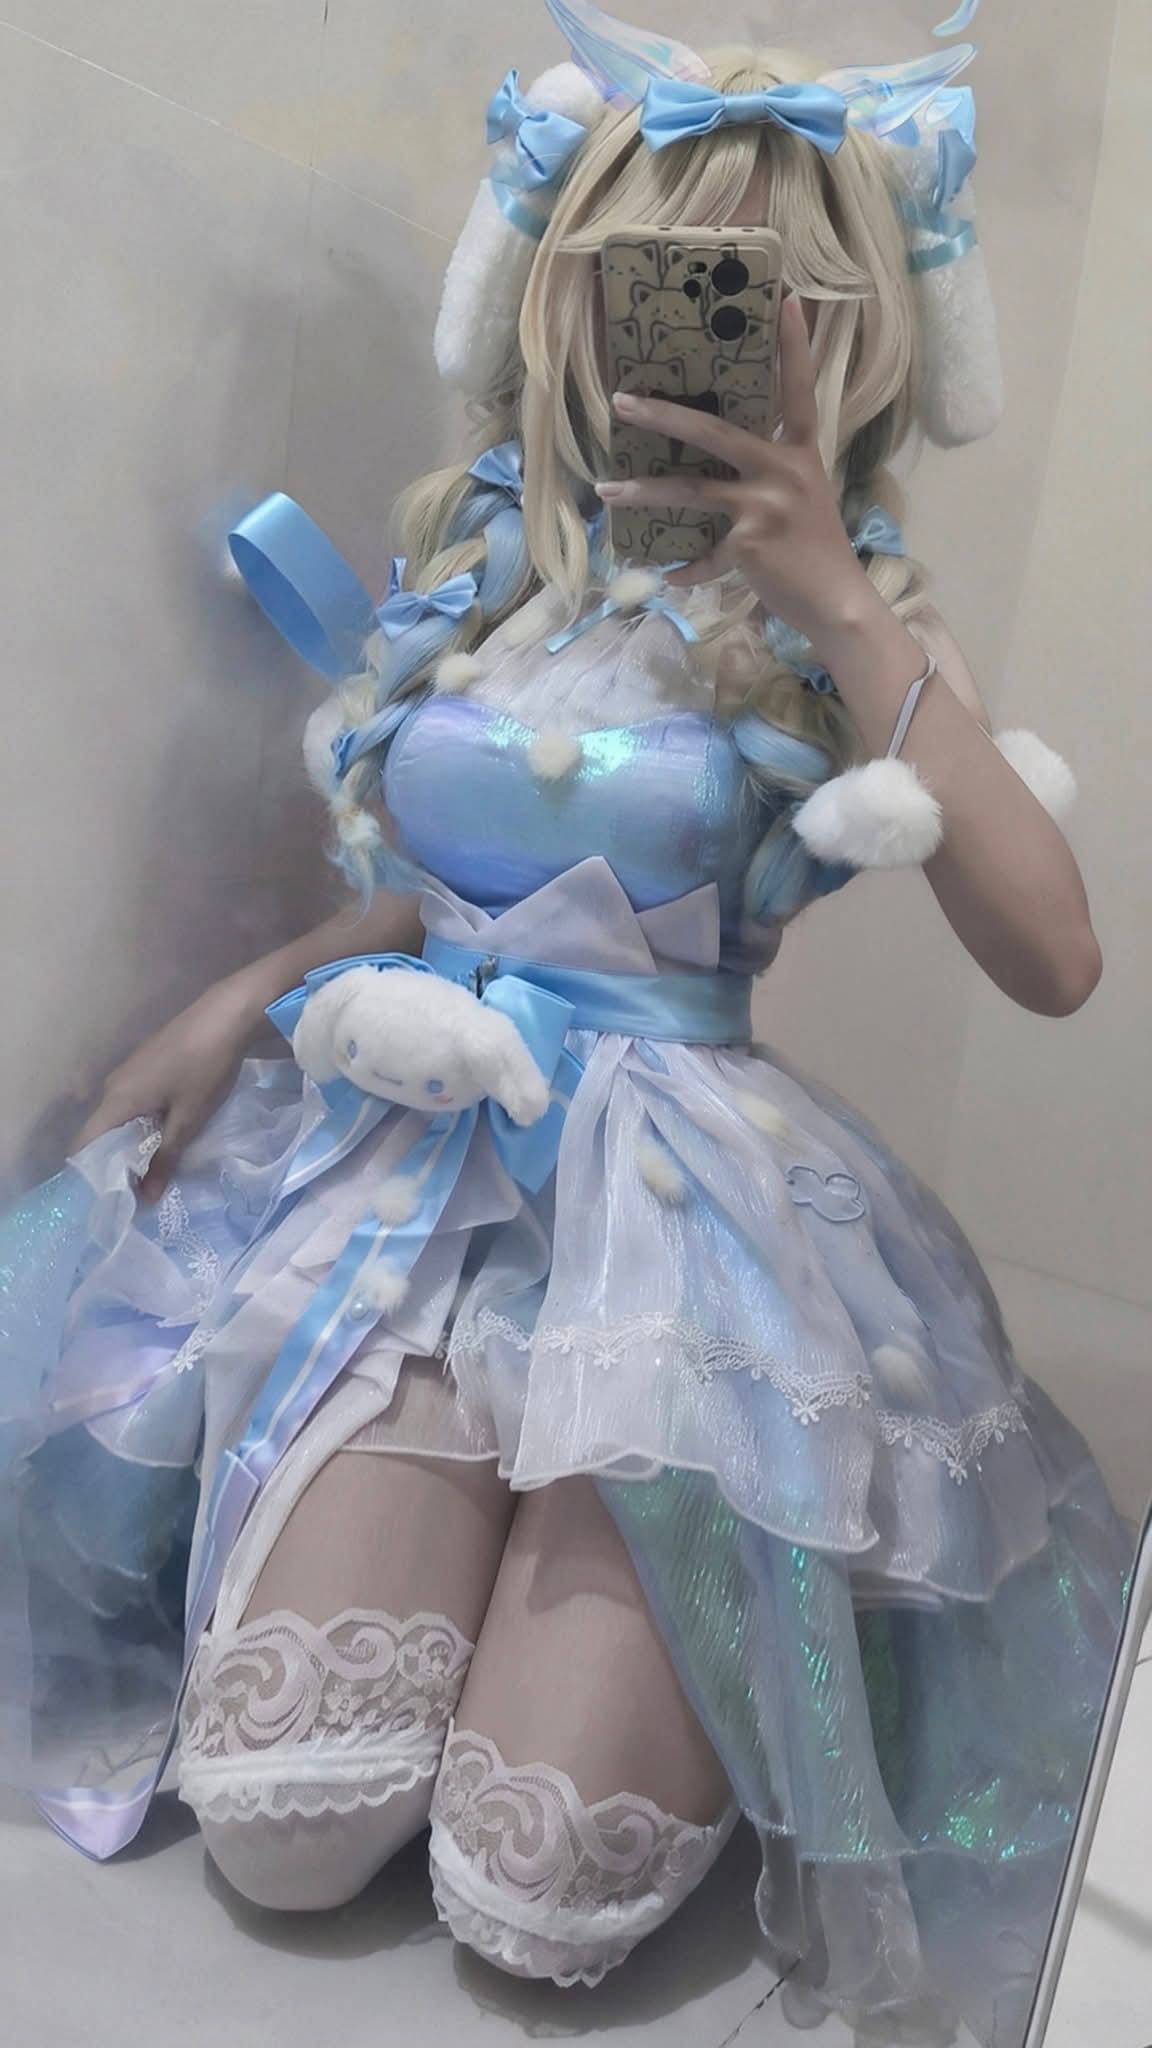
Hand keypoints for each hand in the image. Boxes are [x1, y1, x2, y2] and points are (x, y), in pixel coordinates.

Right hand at [74, 974, 261, 1198]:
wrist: (227, 1014)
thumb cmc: (206, 1069)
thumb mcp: (189, 1120)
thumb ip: (166, 1159)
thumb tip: (146, 1198)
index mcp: (116, 1100)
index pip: (84, 1145)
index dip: (91, 1175)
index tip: (110, 1199)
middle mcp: (113, 1085)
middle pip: (101, 1132)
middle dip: (116, 1163)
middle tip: (138, 1191)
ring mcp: (129, 1071)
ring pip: (119, 1116)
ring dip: (133, 1142)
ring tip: (154, 1169)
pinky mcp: (146, 1063)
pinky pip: (133, 1101)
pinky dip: (143, 1122)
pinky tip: (166, 1134)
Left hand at [595, 294, 871, 641]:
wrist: (838, 602)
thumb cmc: (818, 551)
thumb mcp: (804, 499)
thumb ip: (771, 475)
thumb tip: (721, 466)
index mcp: (800, 453)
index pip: (798, 389)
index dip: (793, 345)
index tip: (787, 298)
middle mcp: (782, 470)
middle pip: (714, 431)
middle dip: (663, 414)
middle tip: (621, 400)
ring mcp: (764, 506)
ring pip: (691, 491)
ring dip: (644, 491)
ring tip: (607, 492)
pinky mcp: (748, 543)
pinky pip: (704, 554)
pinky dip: (685, 569)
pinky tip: (667, 576)